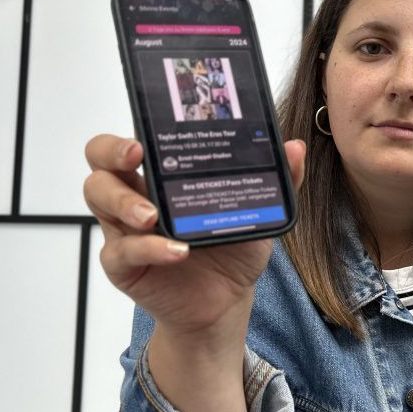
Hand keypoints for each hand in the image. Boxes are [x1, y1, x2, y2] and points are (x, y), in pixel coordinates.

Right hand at [83, 134, 305, 335]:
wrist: (227, 300)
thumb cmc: (233, 248)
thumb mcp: (260, 212)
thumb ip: (279, 180)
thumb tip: (295, 147)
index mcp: (165, 175)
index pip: (133, 141)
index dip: (131, 130)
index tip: (147, 134)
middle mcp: (138, 194)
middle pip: (101, 162)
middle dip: (111, 153)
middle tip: (135, 157)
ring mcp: (126, 229)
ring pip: (98, 198)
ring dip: (123, 201)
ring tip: (152, 215)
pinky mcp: (124, 264)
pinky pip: (122, 251)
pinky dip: (149, 248)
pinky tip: (177, 251)